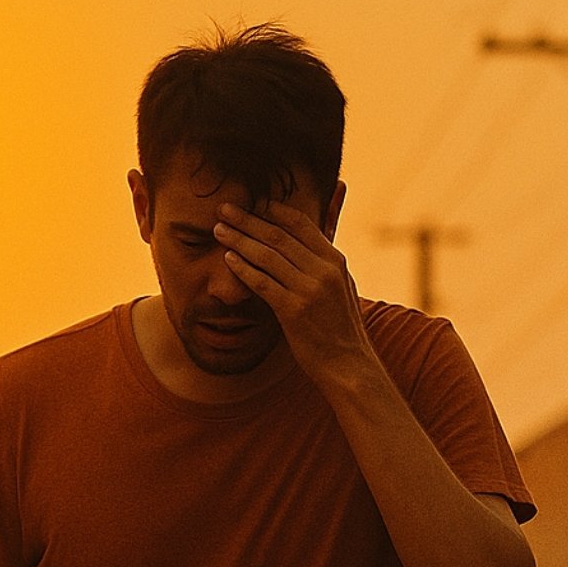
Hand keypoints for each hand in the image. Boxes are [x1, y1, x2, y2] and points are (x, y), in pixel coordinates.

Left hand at [213, 202, 375, 381]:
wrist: (348, 364)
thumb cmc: (340, 326)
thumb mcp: (343, 284)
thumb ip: (328, 256)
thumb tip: (326, 226)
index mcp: (335, 260)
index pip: (301, 223)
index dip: (273, 210)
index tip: (252, 202)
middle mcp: (324, 270)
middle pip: (279, 236)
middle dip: (248, 220)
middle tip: (224, 209)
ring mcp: (309, 290)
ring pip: (267, 256)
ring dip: (239, 240)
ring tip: (219, 230)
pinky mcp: (294, 311)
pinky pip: (262, 283)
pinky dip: (243, 268)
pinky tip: (227, 259)